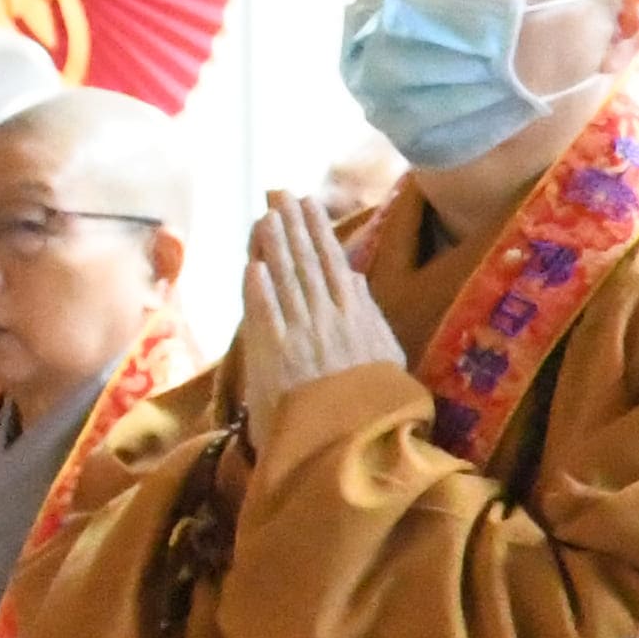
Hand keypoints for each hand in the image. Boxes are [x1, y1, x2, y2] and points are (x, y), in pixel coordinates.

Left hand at [236, 195, 404, 450]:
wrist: (355, 444)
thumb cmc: (376, 405)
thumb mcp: (386, 356)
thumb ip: (369, 315)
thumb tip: (354, 278)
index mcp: (358, 318)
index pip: (333, 262)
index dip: (318, 230)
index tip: (307, 202)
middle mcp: (329, 319)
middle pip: (305, 263)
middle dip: (291, 225)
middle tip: (278, 193)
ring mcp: (300, 335)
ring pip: (284, 281)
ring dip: (273, 246)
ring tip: (264, 215)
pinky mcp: (275, 355)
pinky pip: (265, 314)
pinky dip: (258, 289)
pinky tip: (252, 264)